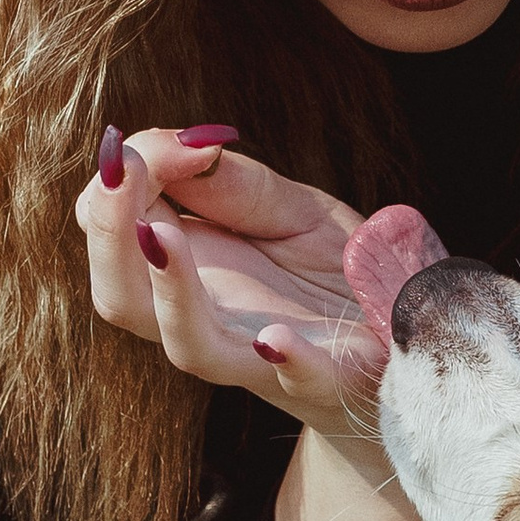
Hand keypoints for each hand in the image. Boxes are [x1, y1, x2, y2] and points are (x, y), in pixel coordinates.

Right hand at [73, 126, 458, 520]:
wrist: (412, 348)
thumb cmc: (337, 277)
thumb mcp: (290, 211)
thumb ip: (233, 183)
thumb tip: (183, 141)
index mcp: (192, 271)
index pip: (115, 226)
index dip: (116, 181)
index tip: (142, 144)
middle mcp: (212, 320)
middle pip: (122, 295)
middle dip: (107, 232)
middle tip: (120, 171)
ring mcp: (267, 359)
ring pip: (190, 345)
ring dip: (171, 292)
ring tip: (162, 233)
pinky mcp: (336, 379)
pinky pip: (305, 379)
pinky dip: (291, 362)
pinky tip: (275, 339)